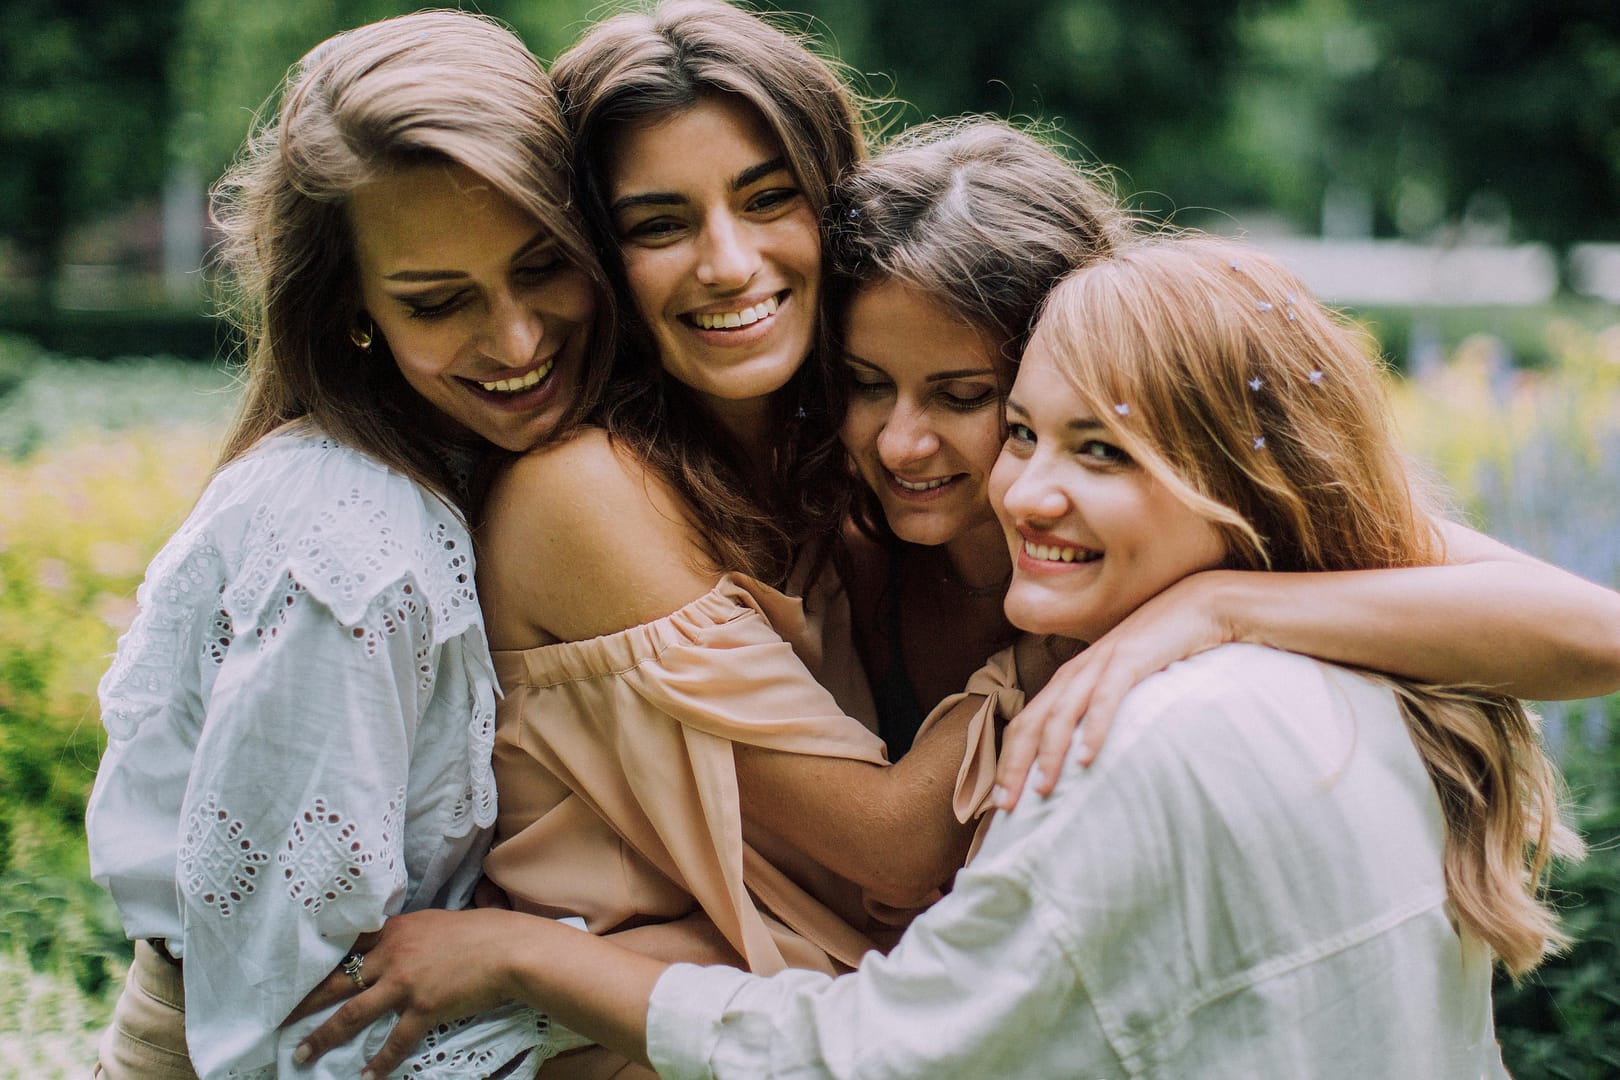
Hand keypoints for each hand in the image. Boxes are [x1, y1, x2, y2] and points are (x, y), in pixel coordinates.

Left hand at [292, 908, 528, 1077]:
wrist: (507, 949)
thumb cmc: (478, 933)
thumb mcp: (434, 924)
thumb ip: (407, 937)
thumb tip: (392, 949)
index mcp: (393, 932)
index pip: (346, 949)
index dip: (318, 965)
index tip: (296, 978)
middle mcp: (391, 956)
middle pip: (336, 983)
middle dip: (305, 1004)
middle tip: (280, 1020)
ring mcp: (405, 983)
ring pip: (352, 1014)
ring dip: (324, 1037)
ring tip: (303, 1054)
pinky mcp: (423, 1008)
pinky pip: (394, 1040)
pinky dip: (379, 1062)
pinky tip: (366, 1076)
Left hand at [994, 571, 1234, 808]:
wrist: (1198, 606)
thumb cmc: (1161, 651)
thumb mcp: (1122, 684)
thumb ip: (1101, 710)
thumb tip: (1088, 756)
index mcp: (1070, 679)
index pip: (1027, 723)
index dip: (1009, 761)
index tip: (1000, 801)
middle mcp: (1077, 671)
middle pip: (1032, 721)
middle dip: (1015, 764)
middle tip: (1005, 805)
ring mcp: (1101, 663)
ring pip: (1062, 712)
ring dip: (1050, 753)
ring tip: (1042, 790)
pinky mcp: (1130, 659)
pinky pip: (1106, 698)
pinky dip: (1094, 728)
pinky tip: (1087, 758)